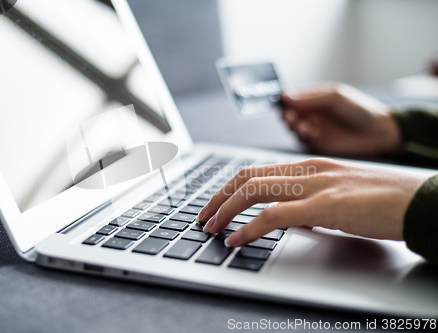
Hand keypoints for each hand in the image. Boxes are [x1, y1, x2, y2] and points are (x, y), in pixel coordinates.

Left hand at [196, 158, 427, 246]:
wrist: (422, 200)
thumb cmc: (385, 200)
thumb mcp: (339, 195)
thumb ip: (310, 200)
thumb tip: (286, 216)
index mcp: (311, 166)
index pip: (257, 170)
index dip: (229, 187)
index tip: (215, 203)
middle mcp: (308, 170)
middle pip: (247, 177)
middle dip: (218, 197)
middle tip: (204, 217)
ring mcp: (316, 185)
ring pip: (254, 191)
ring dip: (226, 210)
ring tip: (212, 228)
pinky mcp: (326, 206)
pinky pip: (275, 215)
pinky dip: (249, 227)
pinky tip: (237, 239)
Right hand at [281, 84, 401, 155]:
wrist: (379, 132)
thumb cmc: (361, 109)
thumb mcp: (336, 97)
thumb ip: (311, 97)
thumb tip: (286, 95)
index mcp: (313, 99)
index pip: (291, 98)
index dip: (284, 100)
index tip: (282, 102)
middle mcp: (311, 114)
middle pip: (288, 114)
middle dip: (287, 115)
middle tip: (291, 116)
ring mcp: (313, 130)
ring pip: (293, 129)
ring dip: (295, 127)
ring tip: (304, 124)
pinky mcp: (317, 144)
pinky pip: (303, 141)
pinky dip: (303, 136)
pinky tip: (311, 132)